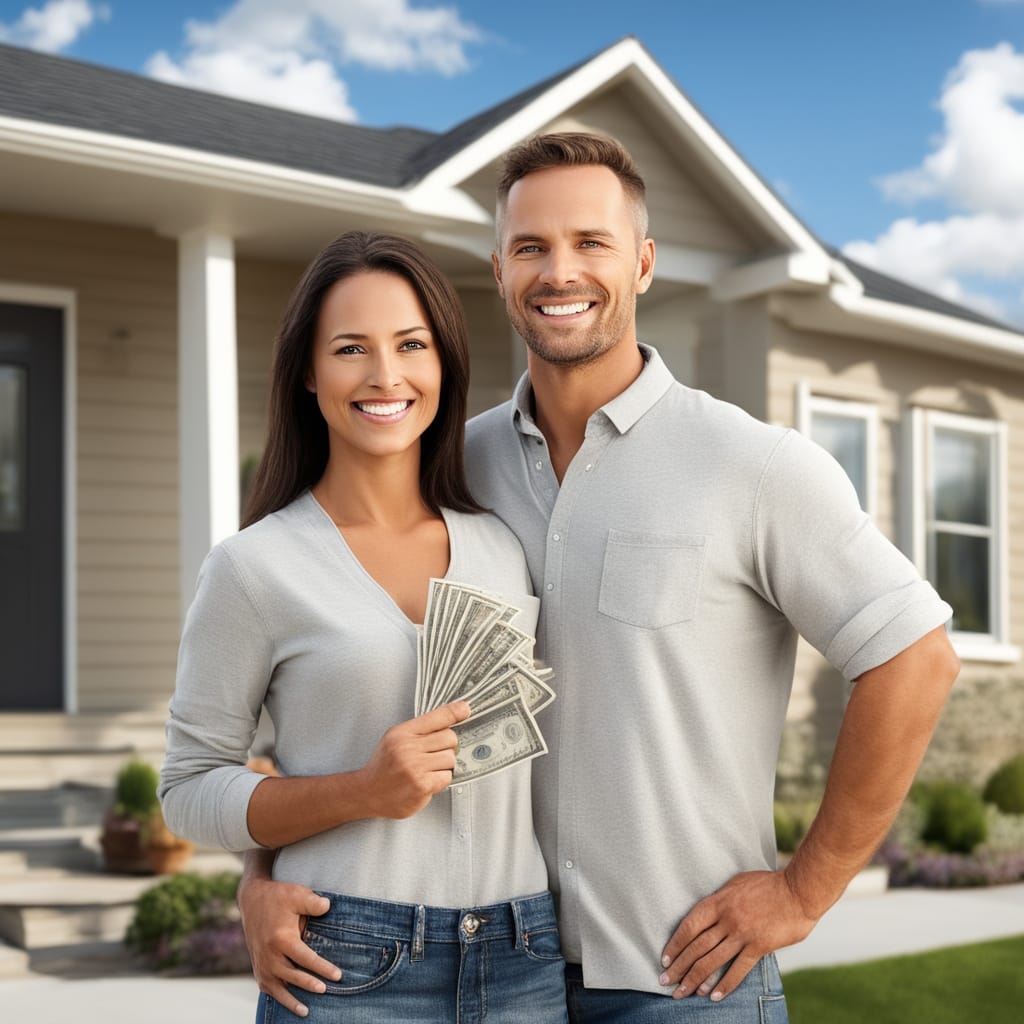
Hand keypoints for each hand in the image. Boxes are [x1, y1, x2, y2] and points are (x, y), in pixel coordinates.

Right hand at [238, 873, 338, 1017]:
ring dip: (290, 1001)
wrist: (252, 898)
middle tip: (326, 990)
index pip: (305, 958)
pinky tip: (288, 1003)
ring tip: (305, 1011)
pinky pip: (267, 986)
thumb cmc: (278, 896)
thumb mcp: (297, 894)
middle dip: (309, 985)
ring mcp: (261, 962)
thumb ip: (313, 903)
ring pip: (277, 987)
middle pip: (292, 976)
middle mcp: (269, 954)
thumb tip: (328, 907)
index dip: (322, 968)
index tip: (337, 976)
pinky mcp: (257, 965)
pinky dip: (277, 996)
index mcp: (281, 939)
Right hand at [359, 701, 469, 818]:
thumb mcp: (395, 738)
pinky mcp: (421, 787)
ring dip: (444, 766)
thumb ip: (420, 730)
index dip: (455, 712)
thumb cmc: (384, 765)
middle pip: (450, 738)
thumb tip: (451, 719)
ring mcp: (415, 768)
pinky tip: (426, 781)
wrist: (366, 792)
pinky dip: (440, 780)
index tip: (466, 708)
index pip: (436, 717)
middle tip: (434, 755)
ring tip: (428, 770)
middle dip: (447, 747)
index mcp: (402, 733)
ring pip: (451, 759)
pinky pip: (447, 777)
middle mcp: (408, 748)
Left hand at [658, 870, 817, 1001]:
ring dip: (695, 979)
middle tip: (665, 981)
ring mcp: (742, 934)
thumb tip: (708, 914)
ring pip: (712, 961)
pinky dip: (724, 985)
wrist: (798, 890)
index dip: (675, 944)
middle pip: (696, 947)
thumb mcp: (737, 884)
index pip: (689, 926)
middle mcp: (727, 919)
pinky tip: (713, 996)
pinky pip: (738, 970)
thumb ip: (721, 901)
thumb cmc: (768, 884)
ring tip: (683, 992)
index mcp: (718, 902)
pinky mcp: (759, 947)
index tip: (665, 959)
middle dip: (679, 966)